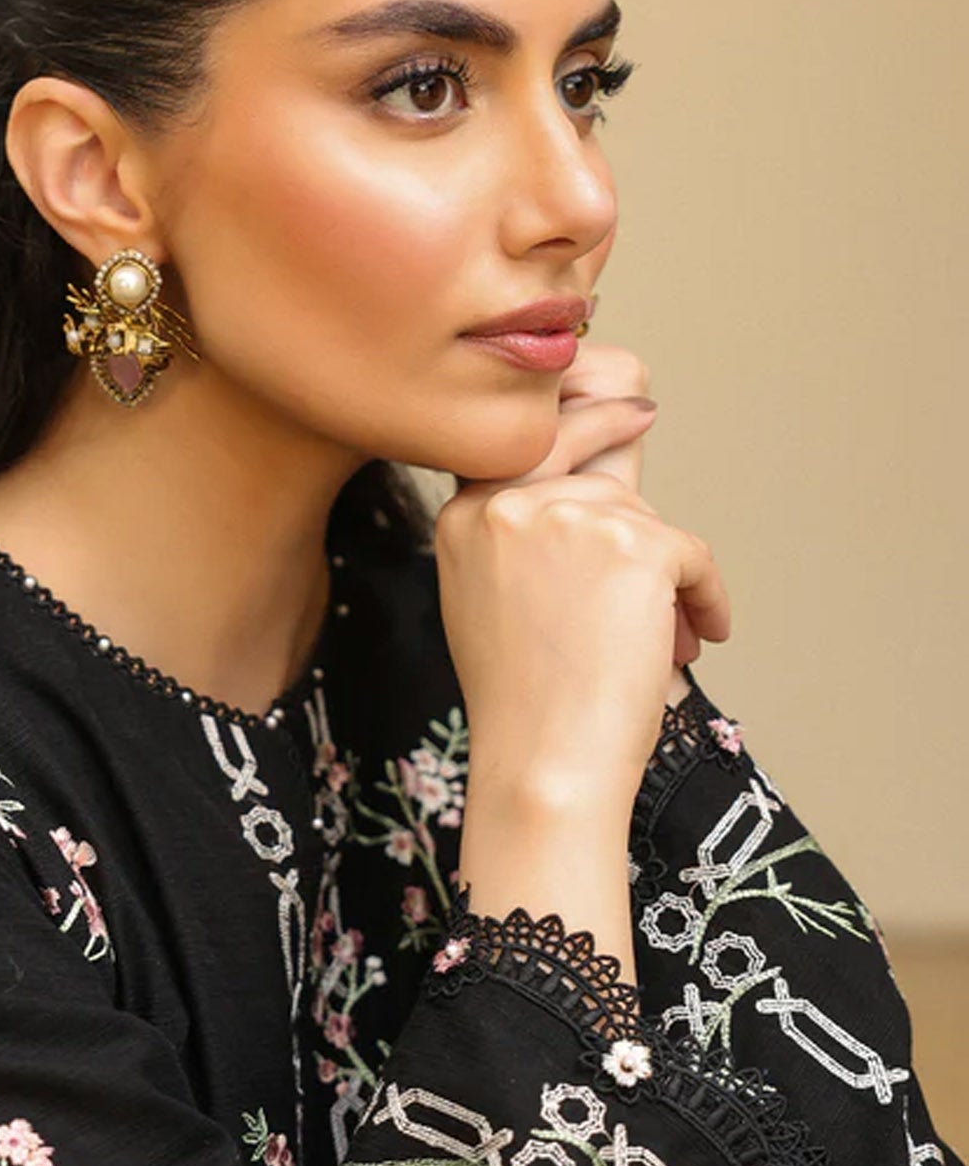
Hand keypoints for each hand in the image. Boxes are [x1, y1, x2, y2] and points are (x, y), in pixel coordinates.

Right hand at [442, 335, 730, 806]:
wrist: (544, 764)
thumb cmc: (523, 701)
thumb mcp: (488, 596)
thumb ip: (522, 533)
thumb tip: (594, 482)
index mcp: (461, 517)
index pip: (524, 442)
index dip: (578, 415)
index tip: (626, 401)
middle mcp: (506, 505)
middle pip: (588, 465)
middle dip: (623, 454)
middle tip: (648, 430)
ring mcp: (568, 519)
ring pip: (641, 516)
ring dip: (664, 569)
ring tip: (660, 636)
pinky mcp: (633, 545)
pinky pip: (690, 556)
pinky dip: (703, 597)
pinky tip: (694, 639)